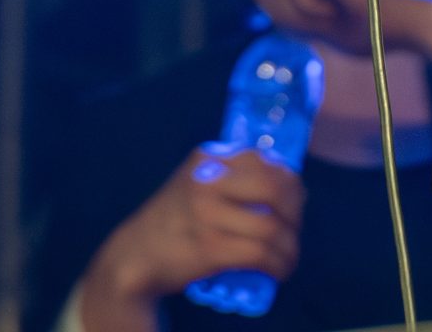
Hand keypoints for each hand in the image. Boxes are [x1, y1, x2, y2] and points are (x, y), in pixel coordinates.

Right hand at [77, 146, 303, 331]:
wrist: (135, 255)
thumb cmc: (174, 221)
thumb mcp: (197, 183)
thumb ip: (231, 177)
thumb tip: (287, 185)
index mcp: (208, 159)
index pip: (266, 162)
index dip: (291, 185)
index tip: (293, 206)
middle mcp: (207, 180)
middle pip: (275, 189)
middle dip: (295, 215)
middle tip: (291, 233)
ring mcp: (207, 213)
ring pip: (272, 227)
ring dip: (289, 249)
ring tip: (287, 259)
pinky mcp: (209, 247)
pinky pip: (260, 254)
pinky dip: (278, 265)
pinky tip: (278, 272)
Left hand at [248, 0, 431, 58]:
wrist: (409, 25)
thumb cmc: (371, 27)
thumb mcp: (317, 22)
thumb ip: (288, 8)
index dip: (281, 14)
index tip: (318, 22)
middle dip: (286, 15)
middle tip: (326, 19)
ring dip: (299, 14)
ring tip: (333, 13)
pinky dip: (311, 10)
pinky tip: (338, 9)